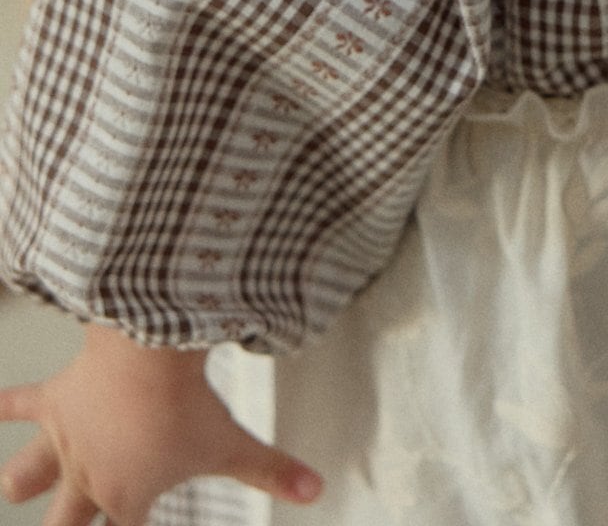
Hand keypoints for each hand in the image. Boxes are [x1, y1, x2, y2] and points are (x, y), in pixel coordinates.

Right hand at [0, 322, 322, 525]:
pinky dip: (3, 402)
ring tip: (17, 487)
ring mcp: (65, 438)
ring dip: (21, 481)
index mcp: (127, 498)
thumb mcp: (233, 443)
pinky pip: (18, 402)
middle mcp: (87, 476)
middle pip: (61, 525)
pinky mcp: (55, 398)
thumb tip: (317, 490)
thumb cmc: (187, 404)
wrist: (148, 357)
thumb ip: (272, 471)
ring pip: (25, 476)